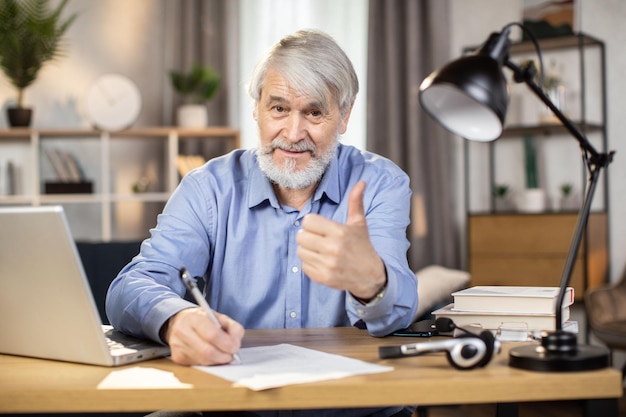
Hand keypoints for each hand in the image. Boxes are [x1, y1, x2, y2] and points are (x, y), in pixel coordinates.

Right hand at [163, 307, 243, 365]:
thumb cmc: (203, 320)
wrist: (180, 322)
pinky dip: (209, 363)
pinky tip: (210, 356)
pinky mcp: (177, 358)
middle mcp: (182, 331)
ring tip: (221, 354)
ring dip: (217, 361)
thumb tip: (236, 344)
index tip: (235, 347)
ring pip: (204, 362)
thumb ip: (233, 328)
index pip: (212, 334)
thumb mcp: (220, 317)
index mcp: (194, 318)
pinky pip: (198, 366)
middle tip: (230, 355)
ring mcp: (178, 346)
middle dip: (224, 356)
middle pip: (208, 352)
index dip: (227, 343)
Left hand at [296, 181, 385, 299]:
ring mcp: (327, 265)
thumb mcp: (359, 224)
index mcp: (339, 232)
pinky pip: (304, 266)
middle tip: (318, 239)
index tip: (320, 227)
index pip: (308, 221)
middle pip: (301, 236)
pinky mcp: (323, 278)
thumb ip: (356, 202)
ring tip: (319, 250)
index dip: (312, 223)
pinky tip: (321, 262)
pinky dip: (310, 264)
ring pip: (300, 251)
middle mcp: (332, 248)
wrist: (370, 276)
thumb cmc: (362, 246)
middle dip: (308, 236)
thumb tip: (361, 182)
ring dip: (307, 250)